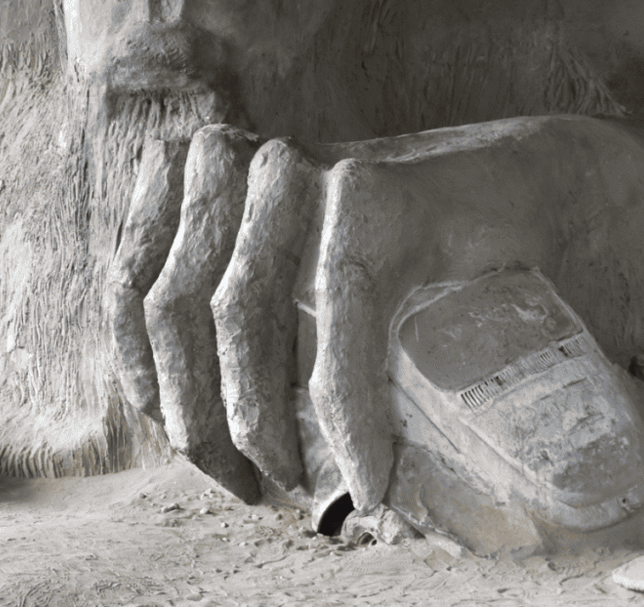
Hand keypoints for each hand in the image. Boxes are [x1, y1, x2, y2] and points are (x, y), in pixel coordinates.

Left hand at [108, 116, 643, 531]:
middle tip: (249, 484)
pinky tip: (366, 473)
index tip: (191, 448)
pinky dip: (349, 413)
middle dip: (200, 419)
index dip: (147, 383)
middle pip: (176, 308)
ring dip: (261, 422)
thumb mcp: (277, 265)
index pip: (130, 288)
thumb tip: (172, 415)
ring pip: (239, 314)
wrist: (514, 193)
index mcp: (195, 170)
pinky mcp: (376, 198)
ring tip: (298, 483)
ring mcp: (305, 169)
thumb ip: (216, 302)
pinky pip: (337, 321)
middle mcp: (238, 159)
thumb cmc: (383, 250)